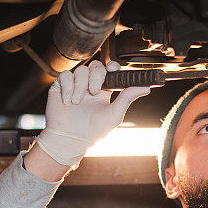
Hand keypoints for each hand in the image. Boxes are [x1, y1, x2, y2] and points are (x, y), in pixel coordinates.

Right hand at [35, 60, 150, 165]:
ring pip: (81, 70)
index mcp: (104, 90)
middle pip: (96, 66)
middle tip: (94, 91)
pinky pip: (65, 76)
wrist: (69, 140)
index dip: (112, 66)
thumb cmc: (93, 132)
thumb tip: (146, 87)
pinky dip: (67, 88)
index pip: (109, 70)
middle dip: (96, 75)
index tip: (113, 70)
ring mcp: (75, 86)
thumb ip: (127, 98)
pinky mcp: (61, 87)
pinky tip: (68, 102)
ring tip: (77, 102)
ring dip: (80, 86)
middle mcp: (90, 85)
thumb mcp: (114, 115)